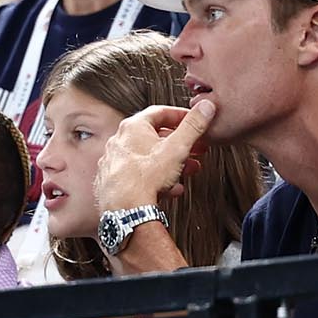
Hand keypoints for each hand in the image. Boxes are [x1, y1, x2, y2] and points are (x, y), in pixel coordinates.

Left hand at [94, 102, 214, 211]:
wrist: (125, 210)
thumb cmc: (145, 179)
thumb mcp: (178, 148)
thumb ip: (193, 126)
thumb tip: (205, 107)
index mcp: (133, 127)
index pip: (160, 112)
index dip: (180, 116)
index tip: (192, 122)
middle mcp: (120, 141)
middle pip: (155, 137)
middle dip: (179, 144)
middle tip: (194, 149)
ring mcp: (114, 162)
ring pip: (147, 158)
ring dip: (170, 162)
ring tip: (186, 170)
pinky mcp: (112, 182)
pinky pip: (138, 175)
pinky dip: (155, 178)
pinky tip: (169, 187)